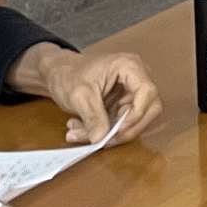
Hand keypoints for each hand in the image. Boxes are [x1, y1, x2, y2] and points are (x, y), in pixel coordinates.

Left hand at [6, 44, 161, 144]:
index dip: (137, 113)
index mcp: (129, 66)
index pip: (147, 91)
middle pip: (148, 108)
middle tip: (104, 140)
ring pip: (134, 119)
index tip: (118, 129)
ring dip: (111, 132)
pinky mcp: (122, 104)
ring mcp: (130, 91)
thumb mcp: (79, 95)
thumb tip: (101, 138)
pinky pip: (121, 123)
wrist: (58, 72)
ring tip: (80, 133)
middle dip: (127, 128)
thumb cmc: (69, 74)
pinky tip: (81, 129)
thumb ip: (92, 116)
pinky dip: (103, 130)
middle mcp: (136, 78)